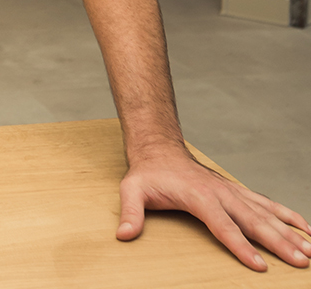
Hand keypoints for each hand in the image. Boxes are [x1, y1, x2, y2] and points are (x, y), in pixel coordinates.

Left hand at [118, 147, 310, 270]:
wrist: (159, 148)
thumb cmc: (148, 173)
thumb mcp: (132, 189)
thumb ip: (130, 212)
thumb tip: (123, 235)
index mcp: (198, 196)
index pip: (222, 224)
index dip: (240, 245)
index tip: (259, 266)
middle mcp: (220, 192)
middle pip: (253, 220)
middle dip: (279, 242)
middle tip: (301, 262)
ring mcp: (232, 191)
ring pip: (266, 213)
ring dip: (290, 232)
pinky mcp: (238, 192)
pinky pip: (267, 205)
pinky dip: (288, 216)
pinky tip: (307, 230)